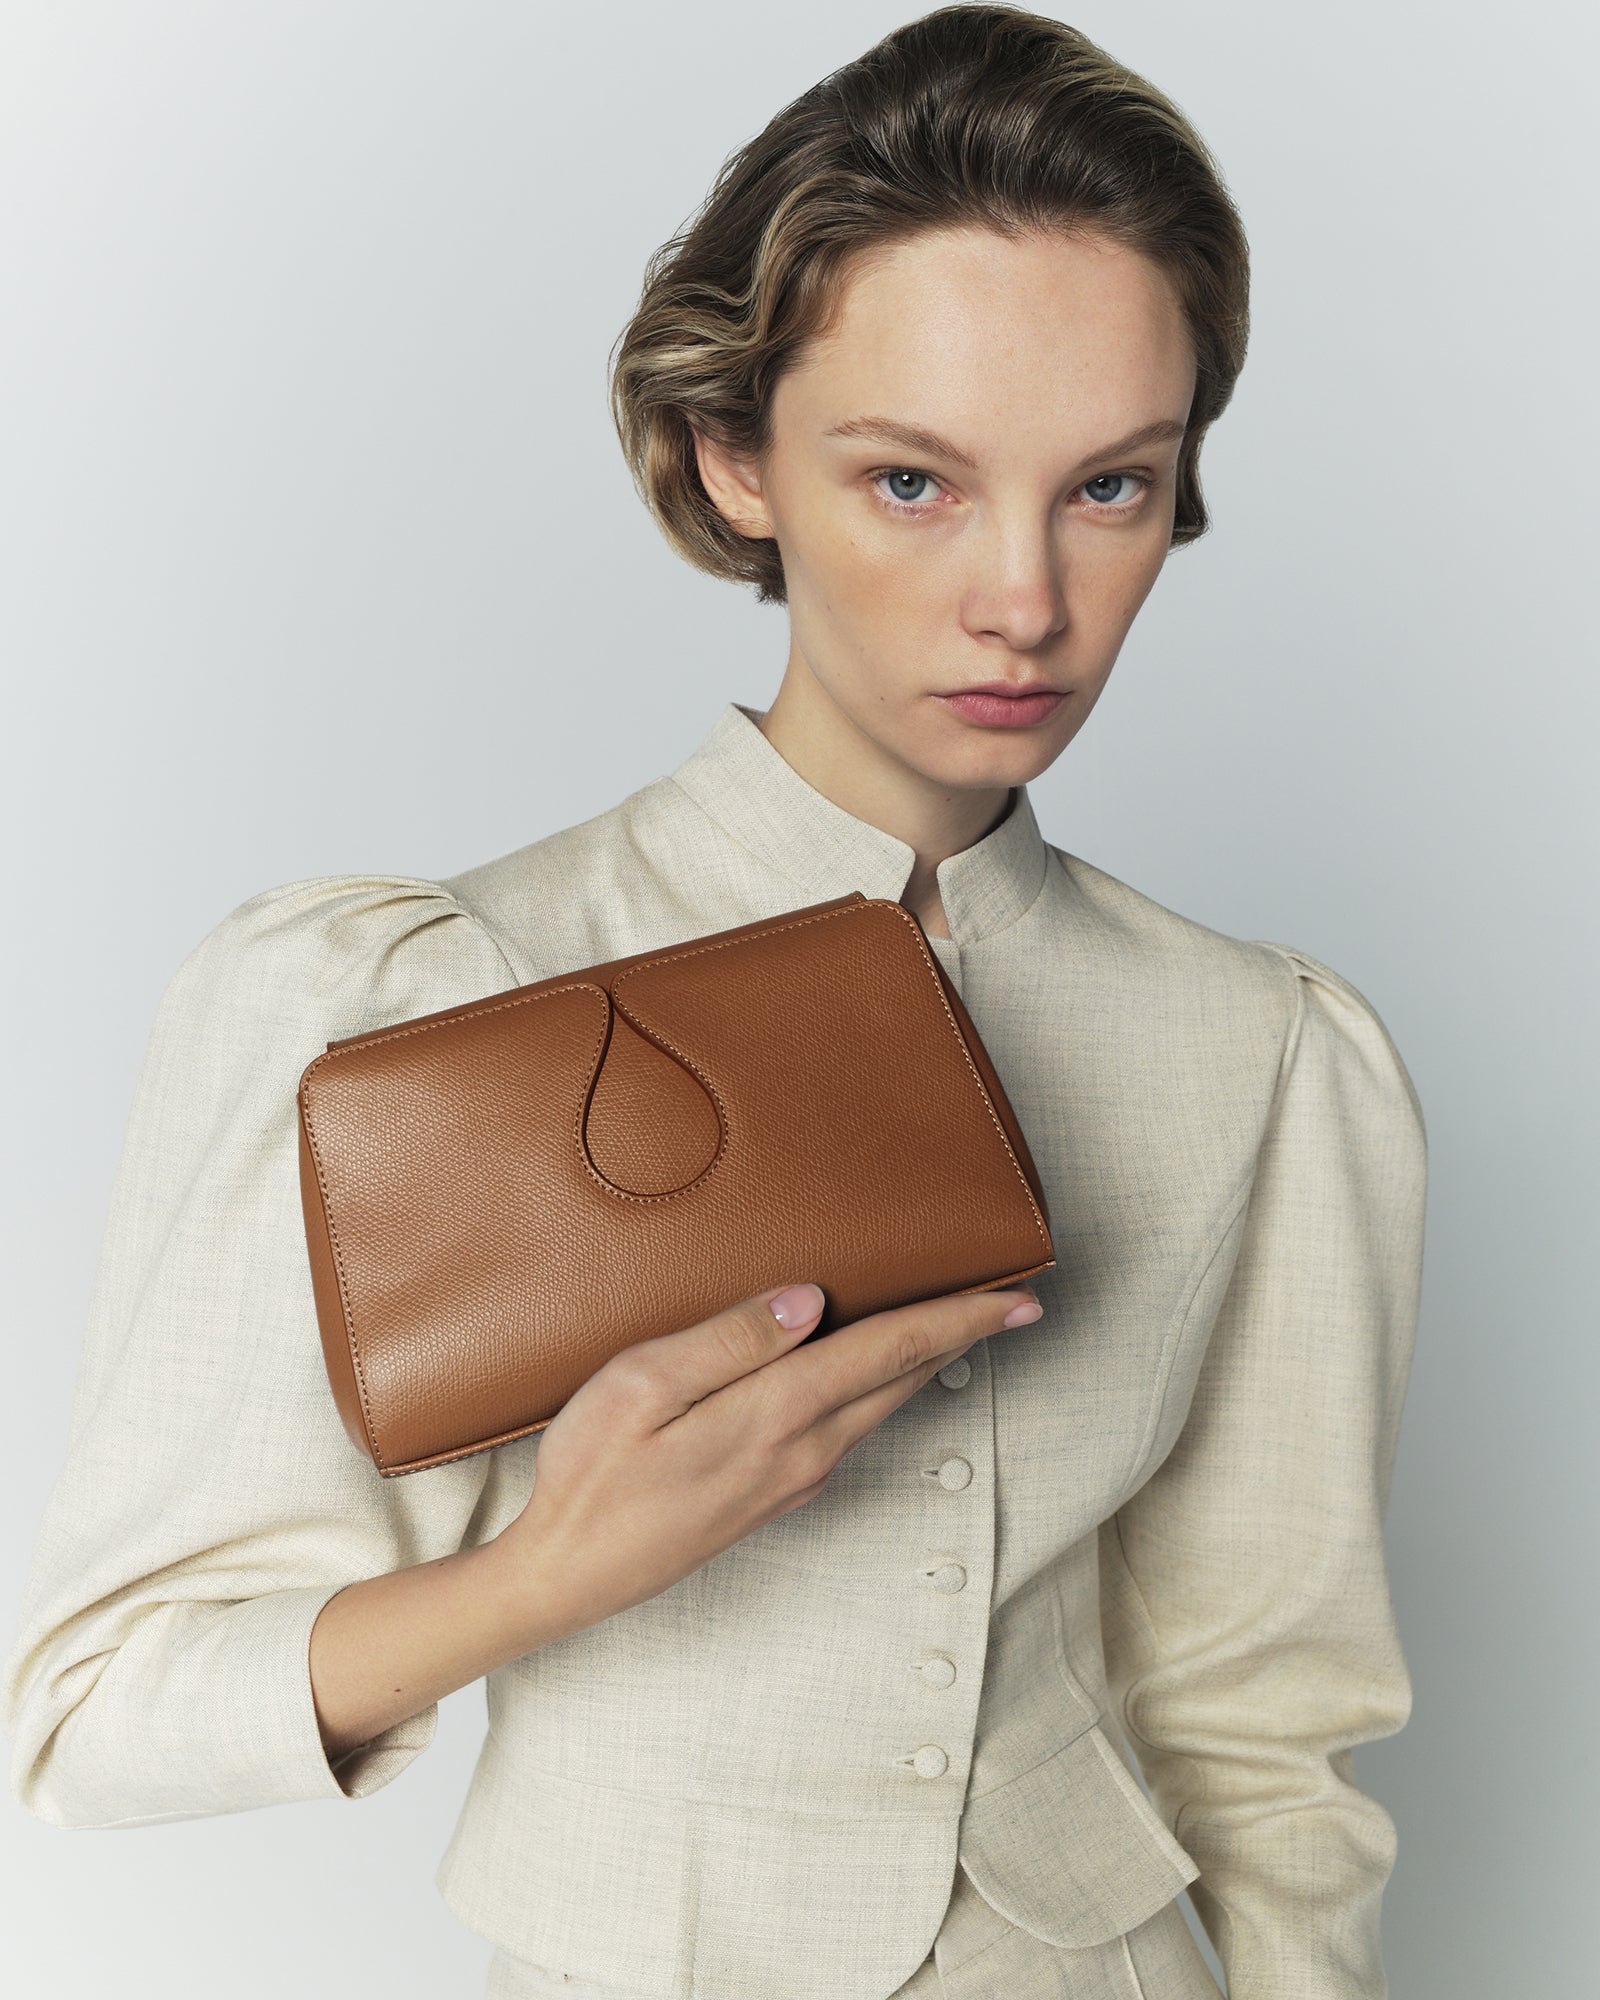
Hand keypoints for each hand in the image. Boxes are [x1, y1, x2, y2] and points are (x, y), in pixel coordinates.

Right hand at [495, 1278, 1042, 1636]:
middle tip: (1012, 1304)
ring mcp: (790, 1480)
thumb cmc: (591, 1474)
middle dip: (959, 1339)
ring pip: (879, 1408)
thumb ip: (727, 1340)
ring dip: (923, 1364)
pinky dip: (881, 1392)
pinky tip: (873, 1375)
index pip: (889, 1352)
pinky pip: (848, 1429)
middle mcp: (800, 1452)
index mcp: (774, 1415)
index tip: (1019, 1299)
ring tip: (955, 1326)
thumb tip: (808, 1301)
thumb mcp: (640, 1385)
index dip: (958, 1320)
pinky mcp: (772, 1495)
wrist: (566, 1576)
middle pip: (900, 1381)